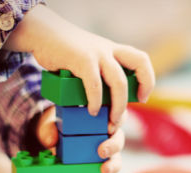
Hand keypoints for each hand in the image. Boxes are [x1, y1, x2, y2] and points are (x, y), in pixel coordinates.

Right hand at [4, 4, 154, 132]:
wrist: (43, 34)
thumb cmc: (67, 54)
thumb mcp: (90, 60)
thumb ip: (101, 75)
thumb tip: (106, 103)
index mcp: (114, 51)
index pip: (141, 60)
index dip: (147, 79)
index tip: (143, 97)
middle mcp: (109, 50)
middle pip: (140, 63)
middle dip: (143, 87)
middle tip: (133, 107)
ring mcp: (97, 53)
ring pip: (119, 82)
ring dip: (118, 105)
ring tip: (111, 120)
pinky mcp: (81, 59)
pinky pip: (95, 85)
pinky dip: (95, 101)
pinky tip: (91, 110)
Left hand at [36, 106, 125, 172]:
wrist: (52, 138)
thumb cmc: (57, 125)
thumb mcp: (51, 122)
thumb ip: (48, 128)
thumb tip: (51, 140)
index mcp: (100, 115)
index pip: (117, 114)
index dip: (118, 119)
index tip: (109, 127)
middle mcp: (107, 131)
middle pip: (119, 136)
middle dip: (114, 144)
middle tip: (102, 151)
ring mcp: (107, 147)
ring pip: (117, 154)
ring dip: (114, 162)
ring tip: (105, 169)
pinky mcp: (103, 161)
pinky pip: (111, 166)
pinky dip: (110, 170)